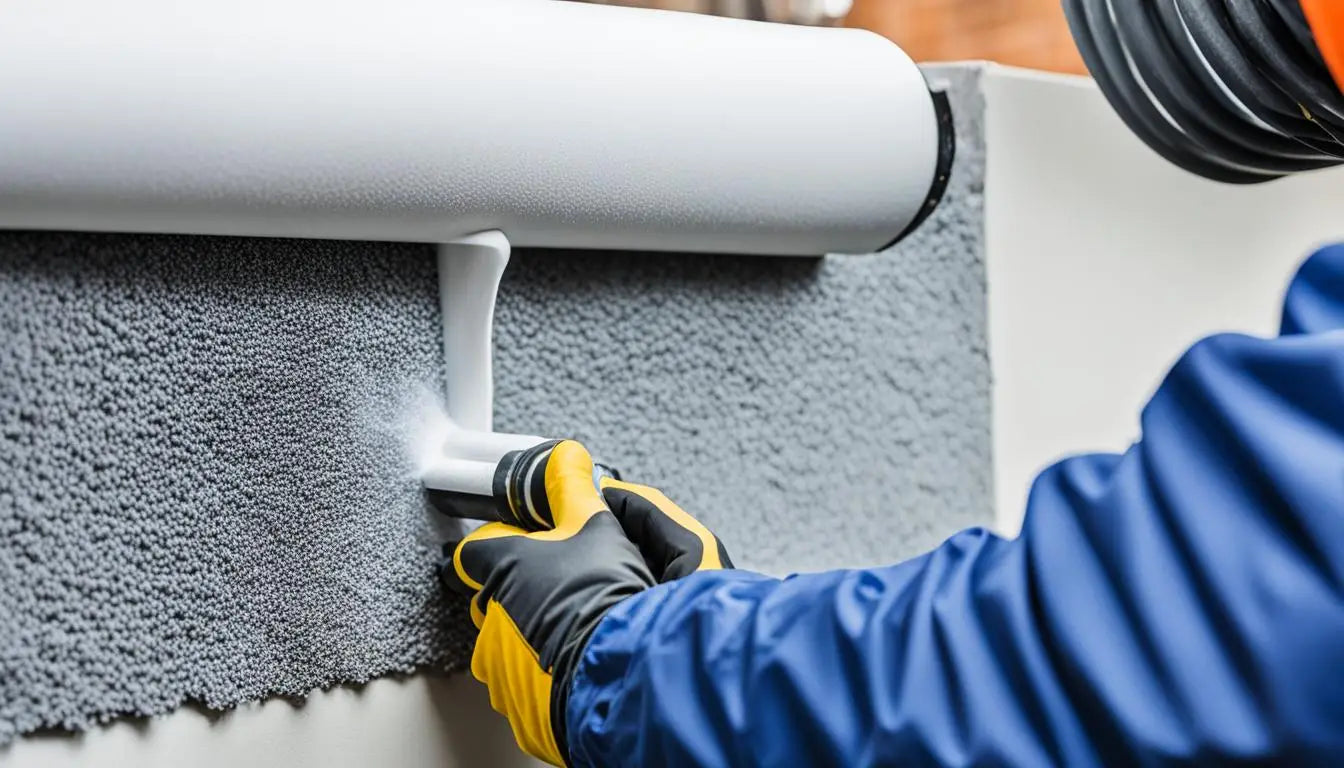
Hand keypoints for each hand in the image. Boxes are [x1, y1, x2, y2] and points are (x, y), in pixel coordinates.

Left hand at [438, 440, 731, 765]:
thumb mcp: (597, 528)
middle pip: (493, 599)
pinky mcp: (518, 706)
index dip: (500, 546)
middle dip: (524, 594)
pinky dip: (546, 676)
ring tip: (580, 632)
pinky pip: (525, 685)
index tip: (523, 548)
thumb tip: (566, 456)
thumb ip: (572, 489)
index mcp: (502, 567)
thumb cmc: (607, 596)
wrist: (625, 672)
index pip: (473, 551)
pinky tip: (577, 666)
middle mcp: (489, 619)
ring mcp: (500, 668)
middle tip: (568, 591)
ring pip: (508, 644)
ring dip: (534, 637)